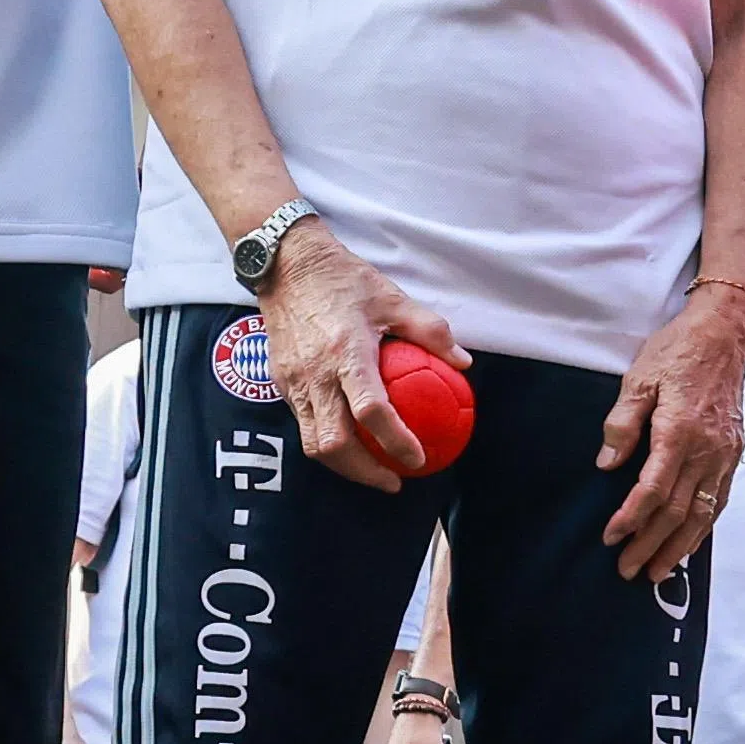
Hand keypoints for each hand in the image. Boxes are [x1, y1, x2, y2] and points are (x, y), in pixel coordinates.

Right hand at [260, 227, 460, 489]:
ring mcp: (294, 381)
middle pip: (335, 444)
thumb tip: (462, 362)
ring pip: (314, 443)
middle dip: (365, 473)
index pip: (371, 412)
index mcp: (346, 352)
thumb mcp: (393, 298)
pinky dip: (328, 442)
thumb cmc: (343, 279)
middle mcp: (316, 374)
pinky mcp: (282, 382)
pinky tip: (350, 443)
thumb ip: (429, 331)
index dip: (395, 442)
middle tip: (394, 480)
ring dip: (344, 466)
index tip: (417, 459)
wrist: (287, 263)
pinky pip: (304, 425)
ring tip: (372, 471)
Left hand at [596, 273, 744, 574]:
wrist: (725, 333)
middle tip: (627, 570)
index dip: (631, 518)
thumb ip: (622, 423)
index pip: (653, 489)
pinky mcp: (732, 454)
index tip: (611, 537)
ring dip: (678, 547)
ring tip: (657, 572)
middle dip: (650, 544)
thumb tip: (607, 464)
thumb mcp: (639, 379)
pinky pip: (719, 501)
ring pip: (702, 513)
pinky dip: (703, 528)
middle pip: (677, 511)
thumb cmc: (678, 351)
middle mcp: (706, 450)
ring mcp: (723, 455)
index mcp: (679, 431)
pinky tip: (688, 544)